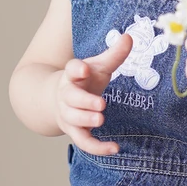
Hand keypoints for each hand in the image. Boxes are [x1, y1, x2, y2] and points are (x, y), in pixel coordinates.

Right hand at [54, 33, 131, 155]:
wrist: (56, 100)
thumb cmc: (84, 80)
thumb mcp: (98, 66)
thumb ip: (114, 55)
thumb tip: (129, 37)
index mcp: (72, 75)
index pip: (70, 70)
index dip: (76, 69)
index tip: (83, 68)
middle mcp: (67, 95)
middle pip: (71, 98)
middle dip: (84, 101)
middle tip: (100, 104)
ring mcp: (69, 115)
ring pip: (74, 120)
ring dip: (86, 120)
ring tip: (101, 120)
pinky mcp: (75, 131)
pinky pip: (83, 142)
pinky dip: (97, 147)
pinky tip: (115, 148)